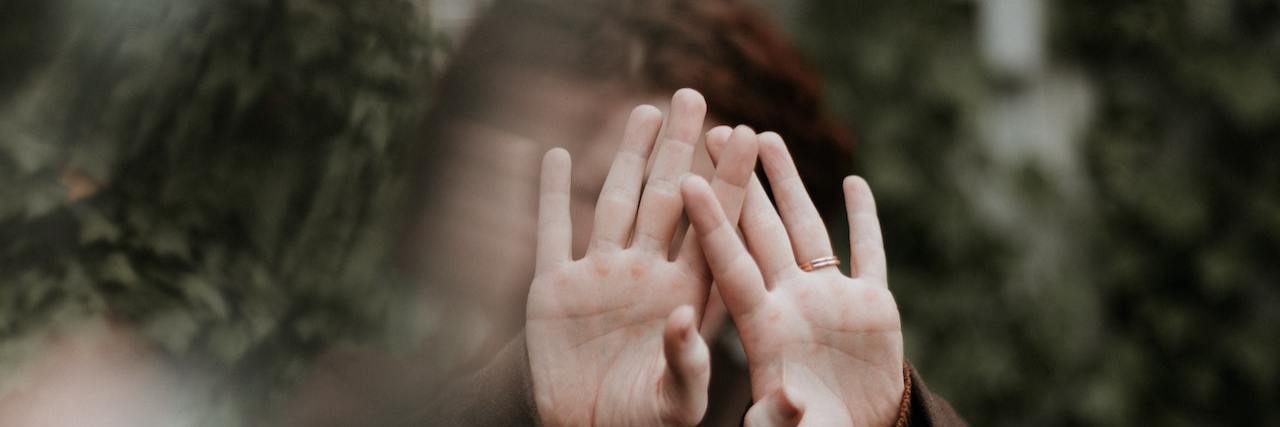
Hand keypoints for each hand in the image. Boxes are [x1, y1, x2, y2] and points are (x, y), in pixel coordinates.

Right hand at [525, 90, 758, 425]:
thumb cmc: (643, 426)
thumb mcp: (675, 403)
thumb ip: (688, 364)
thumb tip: (686, 319)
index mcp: (686, 297)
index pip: (714, 228)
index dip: (730, 181)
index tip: (750, 135)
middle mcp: (646, 276)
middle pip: (668, 200)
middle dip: (681, 149)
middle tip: (695, 96)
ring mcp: (600, 278)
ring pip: (617, 203)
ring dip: (628, 157)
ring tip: (646, 110)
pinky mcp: (554, 290)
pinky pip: (553, 232)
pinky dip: (552, 195)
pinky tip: (557, 156)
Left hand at [685, 128, 904, 425]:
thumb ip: (779, 415)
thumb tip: (782, 397)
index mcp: (762, 326)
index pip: (730, 263)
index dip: (712, 222)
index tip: (688, 179)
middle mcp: (790, 301)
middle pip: (760, 229)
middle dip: (742, 180)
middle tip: (716, 130)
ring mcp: (830, 299)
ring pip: (806, 227)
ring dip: (789, 183)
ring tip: (767, 137)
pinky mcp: (872, 306)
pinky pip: (868, 254)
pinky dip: (865, 219)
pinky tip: (854, 182)